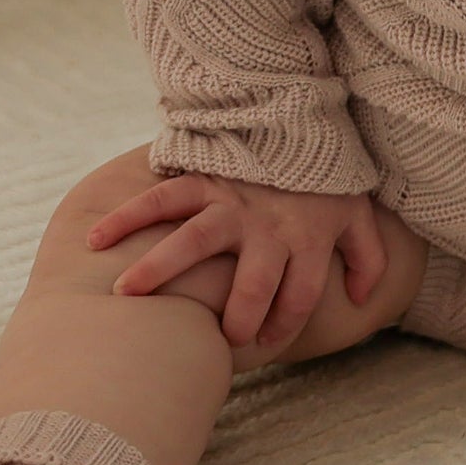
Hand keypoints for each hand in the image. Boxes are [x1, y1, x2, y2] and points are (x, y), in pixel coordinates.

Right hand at [92, 172, 387, 356]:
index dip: (283, 327)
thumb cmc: (330, 179)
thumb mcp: (359, 214)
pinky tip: (97, 239)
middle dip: (237, 319)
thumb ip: (368, 258)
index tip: (262, 345)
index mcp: (310, 238)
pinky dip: (129, 215)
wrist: (305, 119)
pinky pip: (163, 197)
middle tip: (217, 339)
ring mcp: (234, 202)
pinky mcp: (206, 178)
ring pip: (195, 240)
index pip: (301, 297)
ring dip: (160, 269)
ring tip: (125, 295)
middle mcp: (270, 226)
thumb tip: (362, 299)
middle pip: (254, 284)